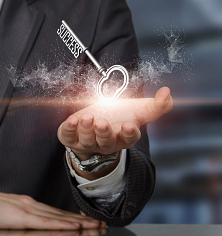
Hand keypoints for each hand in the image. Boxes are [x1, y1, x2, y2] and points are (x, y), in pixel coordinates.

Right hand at [0, 183, 105, 229]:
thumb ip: (13, 224)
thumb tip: (23, 231)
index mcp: (22, 204)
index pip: (52, 214)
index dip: (70, 219)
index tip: (85, 223)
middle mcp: (27, 204)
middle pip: (60, 214)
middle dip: (82, 221)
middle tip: (101, 225)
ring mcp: (24, 208)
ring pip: (58, 218)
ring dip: (80, 224)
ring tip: (97, 228)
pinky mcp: (19, 215)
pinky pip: (47, 222)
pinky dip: (64, 224)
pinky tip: (76, 227)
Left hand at [58, 86, 172, 160]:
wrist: (94, 122)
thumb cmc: (118, 116)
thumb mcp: (138, 110)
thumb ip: (156, 105)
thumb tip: (167, 92)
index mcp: (123, 137)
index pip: (129, 139)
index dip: (129, 133)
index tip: (129, 125)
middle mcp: (106, 143)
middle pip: (106, 142)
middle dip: (104, 133)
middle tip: (102, 122)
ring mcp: (87, 142)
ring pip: (87, 140)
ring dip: (86, 129)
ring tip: (86, 118)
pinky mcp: (71, 138)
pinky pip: (68, 137)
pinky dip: (69, 129)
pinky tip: (72, 120)